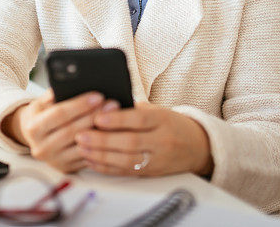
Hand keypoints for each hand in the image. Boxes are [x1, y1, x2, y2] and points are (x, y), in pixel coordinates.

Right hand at [1, 89, 103, 172]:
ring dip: (101, 131)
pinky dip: (101, 146)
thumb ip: (54, 94)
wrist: (35, 136)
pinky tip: (111, 133)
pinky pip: (88, 157)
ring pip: (82, 145)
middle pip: (72, 130)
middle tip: (112, 104)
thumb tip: (71, 84)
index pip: (59, 114)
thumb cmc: (42, 114)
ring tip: (115, 117)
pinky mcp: (67, 168)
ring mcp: (54, 161)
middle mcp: (41, 148)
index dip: (80, 105)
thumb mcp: (42, 102)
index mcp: (33, 128)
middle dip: (94, 116)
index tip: (98, 96)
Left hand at [75, 101, 213, 176]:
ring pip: (127, 160)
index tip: (97, 117)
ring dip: (101, 155)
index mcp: (162, 120)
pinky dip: (107, 167)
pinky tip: (92, 160)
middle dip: (103, 140)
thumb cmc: (170, 124)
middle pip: (131, 142)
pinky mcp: (151, 173)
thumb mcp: (157, 110)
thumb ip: (133, 110)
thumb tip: (103, 107)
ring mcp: (157, 159)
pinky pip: (126, 171)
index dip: (117, 119)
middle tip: (81, 135)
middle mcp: (161, 141)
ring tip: (82, 148)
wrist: (198, 147)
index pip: (139, 119)